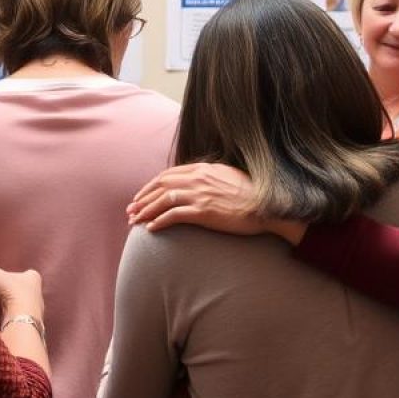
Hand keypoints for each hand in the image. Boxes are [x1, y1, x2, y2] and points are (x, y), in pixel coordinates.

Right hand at [0, 252, 43, 322]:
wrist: (20, 319)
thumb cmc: (9, 291)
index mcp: (33, 278)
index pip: (27, 273)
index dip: (15, 275)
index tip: (4, 278)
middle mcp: (38, 293)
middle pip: (26, 291)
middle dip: (14, 292)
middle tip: (0, 294)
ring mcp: (36, 311)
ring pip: (23, 306)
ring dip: (12, 308)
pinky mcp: (31, 325)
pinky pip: (19, 319)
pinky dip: (12, 319)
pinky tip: (2, 321)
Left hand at [126, 162, 299, 237]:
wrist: (268, 207)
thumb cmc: (252, 195)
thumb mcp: (229, 176)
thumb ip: (210, 177)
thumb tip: (197, 181)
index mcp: (203, 168)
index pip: (168, 174)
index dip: (151, 186)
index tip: (141, 196)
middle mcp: (199, 178)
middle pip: (161, 185)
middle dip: (142, 198)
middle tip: (130, 210)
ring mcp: (200, 194)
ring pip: (163, 200)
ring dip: (145, 210)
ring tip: (135, 221)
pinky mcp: (203, 211)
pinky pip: (174, 215)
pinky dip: (159, 221)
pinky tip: (151, 229)